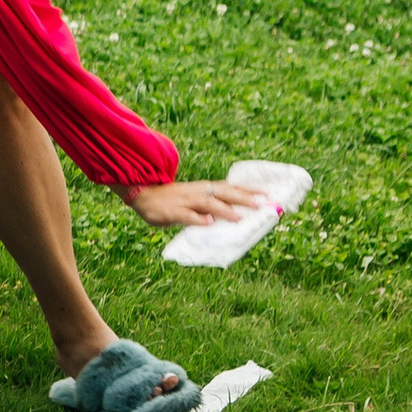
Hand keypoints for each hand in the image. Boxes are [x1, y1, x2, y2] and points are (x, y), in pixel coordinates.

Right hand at [120, 179, 269, 226]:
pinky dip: (198, 219)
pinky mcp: (173, 211)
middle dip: (243, 198)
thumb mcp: (193, 199)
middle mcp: (198, 192)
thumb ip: (211, 207)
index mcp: (204, 188)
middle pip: (223, 193)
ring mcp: (186, 201)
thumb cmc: (172, 200)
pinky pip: (187, 215)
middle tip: (261, 204)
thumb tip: (232, 216)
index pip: (230, 187)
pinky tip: (208, 224)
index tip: (267, 194)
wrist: (143, 194)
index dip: (248, 190)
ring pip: (208, 204)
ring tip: (239, 218)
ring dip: (224, 210)